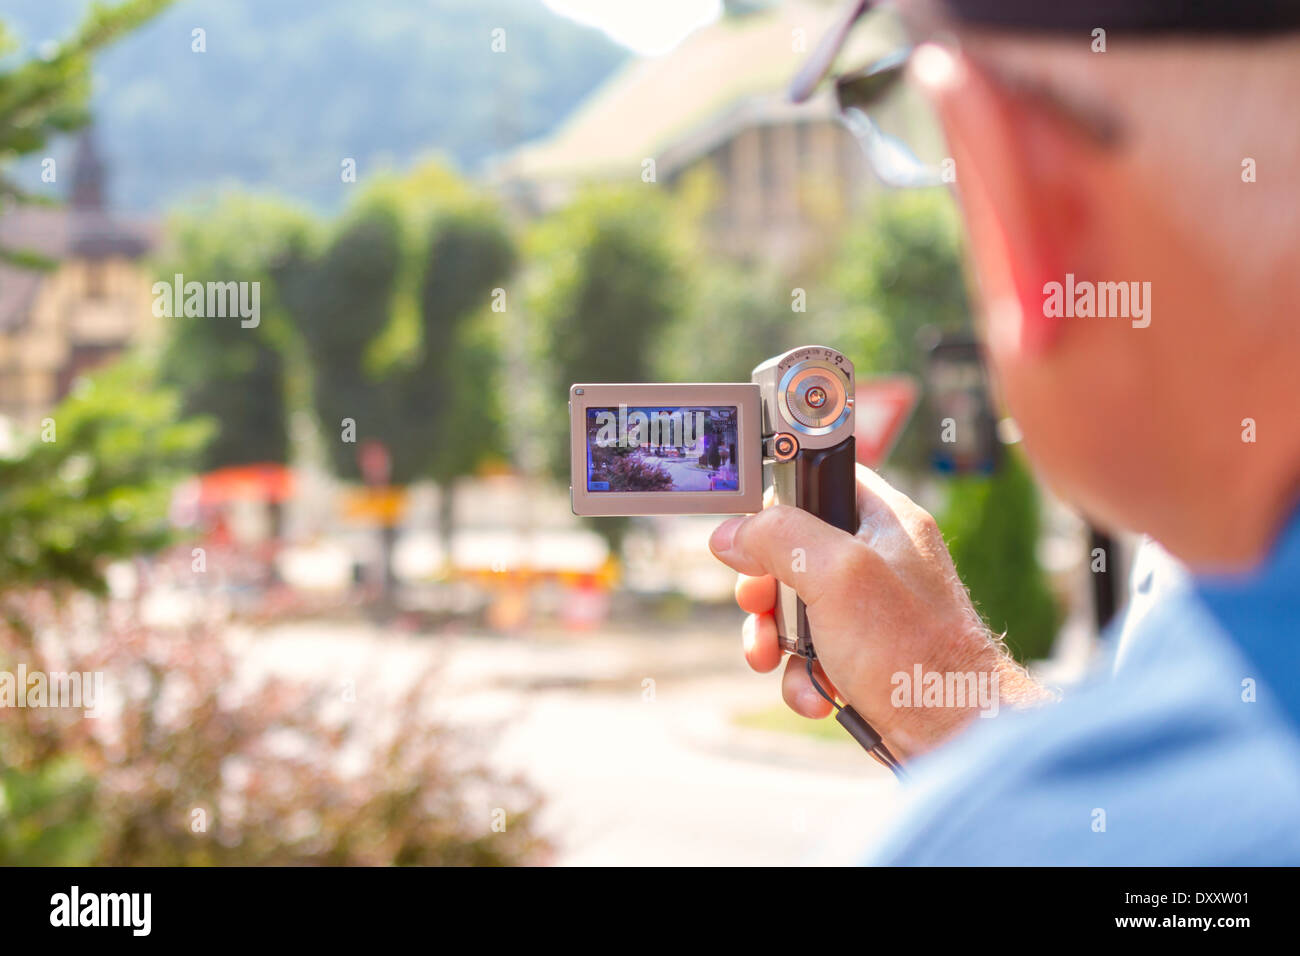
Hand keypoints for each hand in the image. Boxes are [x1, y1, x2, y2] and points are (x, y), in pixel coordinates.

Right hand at [709, 464, 1049, 758]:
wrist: (955, 735)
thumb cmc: (914, 652)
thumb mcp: (839, 576)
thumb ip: (781, 538)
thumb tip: (732, 533)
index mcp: (885, 520)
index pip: (819, 477)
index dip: (778, 501)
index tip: (752, 534)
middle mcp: (878, 557)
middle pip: (791, 548)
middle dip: (763, 586)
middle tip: (757, 605)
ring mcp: (868, 608)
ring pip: (792, 605)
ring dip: (774, 639)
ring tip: (774, 660)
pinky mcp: (860, 651)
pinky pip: (808, 651)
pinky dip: (801, 675)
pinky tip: (817, 693)